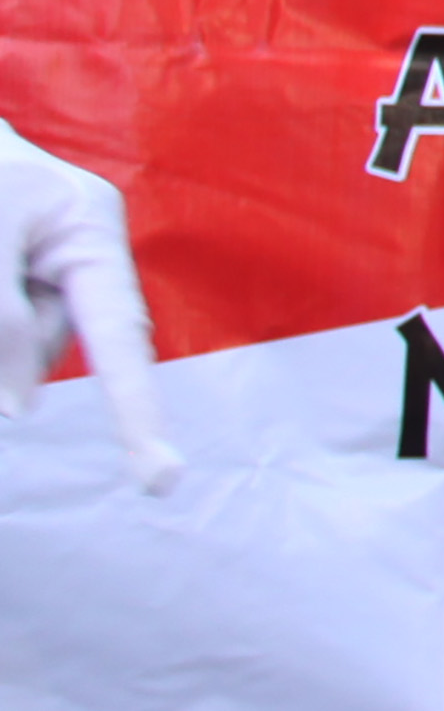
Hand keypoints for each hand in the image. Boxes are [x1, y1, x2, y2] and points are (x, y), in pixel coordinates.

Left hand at [0, 122, 176, 493]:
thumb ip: (3, 319)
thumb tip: (19, 405)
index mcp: (92, 231)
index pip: (121, 337)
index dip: (139, 410)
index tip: (161, 479)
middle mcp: (84, 253)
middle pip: (53, 342)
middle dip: (8, 342)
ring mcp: (51, 264)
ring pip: (19, 339)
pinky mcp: (20, 273)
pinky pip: (11, 326)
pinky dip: (1, 328)